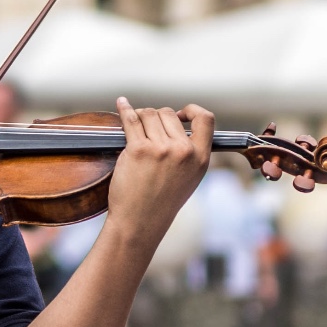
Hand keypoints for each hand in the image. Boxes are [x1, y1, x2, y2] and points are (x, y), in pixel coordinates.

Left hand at [105, 99, 212, 249]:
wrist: (140, 222)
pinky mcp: (138, 150)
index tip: (180, 114)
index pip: (206, 120)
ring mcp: (161, 149)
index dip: (191, 111)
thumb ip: (190, 152)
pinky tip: (121, 104)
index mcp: (201, 158)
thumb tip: (177, 122)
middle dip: (155, 118)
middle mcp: (184, 151)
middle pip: (168, 114)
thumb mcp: (189, 178)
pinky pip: (131, 119)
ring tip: (134, 131)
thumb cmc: (160, 201)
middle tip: (146, 132)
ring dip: (139, 119)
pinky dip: (124, 109)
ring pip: (148, 114)